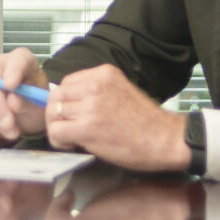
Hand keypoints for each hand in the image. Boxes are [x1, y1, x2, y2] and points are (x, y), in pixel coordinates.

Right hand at [0, 48, 48, 139]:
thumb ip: (28, 101)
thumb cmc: (35, 102)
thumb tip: (12, 101)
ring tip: (11, 131)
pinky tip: (0, 127)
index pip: (16, 60)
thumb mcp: (40, 103)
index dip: (12, 71)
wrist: (29, 114)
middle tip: (9, 124)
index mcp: (21, 60)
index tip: (11, 86)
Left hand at [43, 64, 186, 172]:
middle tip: (68, 127)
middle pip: (57, 96)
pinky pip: (56, 131)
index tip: (72, 113)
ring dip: (59, 128)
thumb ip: (96, 92)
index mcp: (104, 74)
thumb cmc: (147, 122)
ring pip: (54, 114)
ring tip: (73, 137)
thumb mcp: (121, 92)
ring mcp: (91, 106)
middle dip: (57, 114)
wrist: (166, 139)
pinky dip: (59, 140)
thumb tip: (70, 102)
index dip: (65, 100)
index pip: (67, 82)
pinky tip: (73, 144)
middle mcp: (95, 85)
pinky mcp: (87, 128)